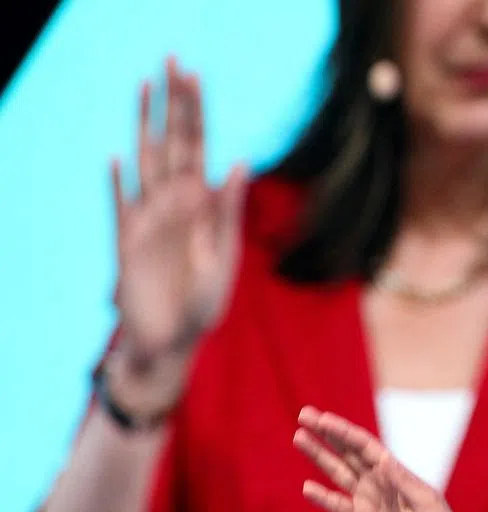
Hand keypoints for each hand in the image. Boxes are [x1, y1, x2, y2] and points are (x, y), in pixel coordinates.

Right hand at [111, 57, 246, 387]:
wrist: (175, 343)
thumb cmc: (204, 304)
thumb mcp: (223, 256)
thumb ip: (228, 210)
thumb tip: (240, 163)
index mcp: (204, 206)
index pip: (201, 147)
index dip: (198, 112)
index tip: (196, 74)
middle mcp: (176, 205)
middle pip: (173, 143)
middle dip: (174, 104)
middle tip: (173, 60)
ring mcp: (149, 219)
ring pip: (145, 162)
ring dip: (145, 125)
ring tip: (144, 87)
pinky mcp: (126, 242)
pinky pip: (120, 206)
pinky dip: (118, 184)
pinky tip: (116, 158)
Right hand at [293, 406, 486, 511]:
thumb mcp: (426, 500)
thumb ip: (402, 481)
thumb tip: (383, 460)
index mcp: (394, 470)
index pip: (364, 445)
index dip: (342, 431)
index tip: (322, 419)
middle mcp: (378, 480)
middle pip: (347, 452)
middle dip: (326, 434)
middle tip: (304, 416)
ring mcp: (369, 499)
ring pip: (338, 473)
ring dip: (319, 457)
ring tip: (299, 438)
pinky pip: (339, 506)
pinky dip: (323, 498)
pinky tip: (308, 487)